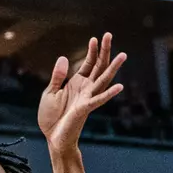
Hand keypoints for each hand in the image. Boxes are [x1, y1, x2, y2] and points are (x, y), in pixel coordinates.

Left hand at [38, 33, 125, 152]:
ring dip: (113, 68)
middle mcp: (86, 88)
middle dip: (104, 51)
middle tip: (109, 35)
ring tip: (123, 55)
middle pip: (99, 66)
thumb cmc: (52, 117)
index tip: (96, 38)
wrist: (52, 138)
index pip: (89, 63)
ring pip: (103, 80)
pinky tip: (119, 86)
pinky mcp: (85, 109)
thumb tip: (63, 57)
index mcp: (77, 83)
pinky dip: (109, 94)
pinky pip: (99, 100)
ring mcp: (87, 98)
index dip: (92, 51)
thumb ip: (57, 76)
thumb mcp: (50, 92)